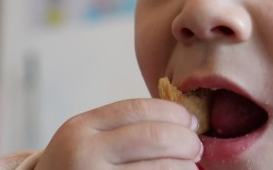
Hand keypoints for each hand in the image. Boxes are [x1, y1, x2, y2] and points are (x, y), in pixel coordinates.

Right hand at [34, 98, 202, 169]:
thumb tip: (183, 122)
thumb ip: (122, 128)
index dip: (173, 113)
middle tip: (196, 148)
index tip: (190, 121)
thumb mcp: (87, 140)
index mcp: (81, 128)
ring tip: (191, 168)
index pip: (138, 109)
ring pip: (160, 169)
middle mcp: (83, 154)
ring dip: (185, 168)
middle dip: (185, 141)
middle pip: (154, 137)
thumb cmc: (76, 169)